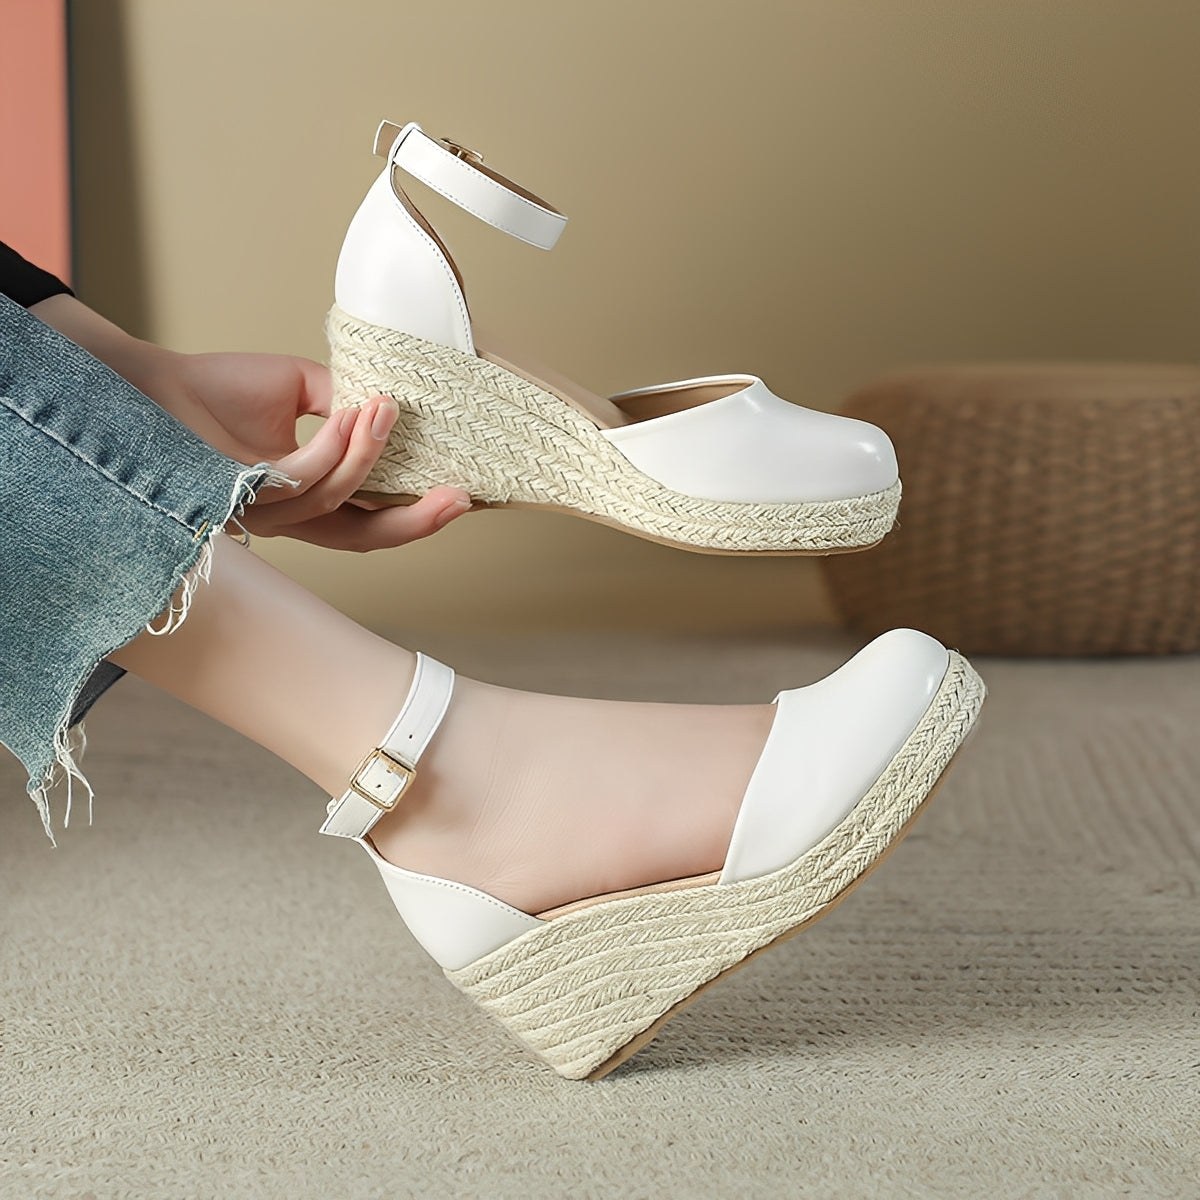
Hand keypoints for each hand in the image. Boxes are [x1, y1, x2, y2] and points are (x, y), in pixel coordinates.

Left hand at [170, 351, 471, 549]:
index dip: (415, 515)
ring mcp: (264, 510)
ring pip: (338, 501)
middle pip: (363, 539)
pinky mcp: (242, 493)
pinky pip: (305, 476)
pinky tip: (353, 413)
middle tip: (457, 497)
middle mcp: (287, 515)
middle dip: (416, 521)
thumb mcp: (300, 388)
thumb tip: (387, 401)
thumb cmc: (216, 388)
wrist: (152, 383)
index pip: (368, 521)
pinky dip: (338, 446)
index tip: (459, 494)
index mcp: (304, 498)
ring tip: (386, 408)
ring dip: (371, 455)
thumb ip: (345, 400)